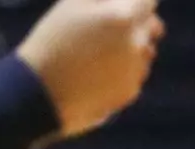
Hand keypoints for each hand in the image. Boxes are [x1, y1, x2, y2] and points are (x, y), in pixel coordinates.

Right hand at [17, 0, 164, 140]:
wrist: (40, 93)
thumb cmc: (52, 41)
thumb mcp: (73, 5)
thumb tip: (123, 0)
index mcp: (124, 19)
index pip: (149, 1)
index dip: (139, 0)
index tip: (130, 2)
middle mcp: (137, 45)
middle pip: (154, 26)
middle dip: (140, 21)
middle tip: (118, 21)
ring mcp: (136, 71)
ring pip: (146, 51)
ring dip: (132, 46)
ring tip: (98, 49)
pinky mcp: (131, 92)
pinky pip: (135, 73)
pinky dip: (123, 68)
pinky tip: (96, 70)